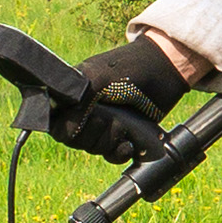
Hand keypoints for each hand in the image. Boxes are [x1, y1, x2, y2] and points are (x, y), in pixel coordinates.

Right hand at [42, 36, 190, 165]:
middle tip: (106, 119)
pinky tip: (128, 144)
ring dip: (108, 141)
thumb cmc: (129, 68)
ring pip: (93, 148)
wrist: (164, 71)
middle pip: (73, 140)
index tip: (81, 122)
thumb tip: (66, 132)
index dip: (66, 128)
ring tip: (123, 126)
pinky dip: (119, 153)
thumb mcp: (97, 80)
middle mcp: (85, 111)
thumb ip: (78, 104)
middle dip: (92, 134)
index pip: (56, 123)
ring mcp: (104, 124)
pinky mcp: (121, 135)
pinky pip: (111, 154)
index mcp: (72, 96)